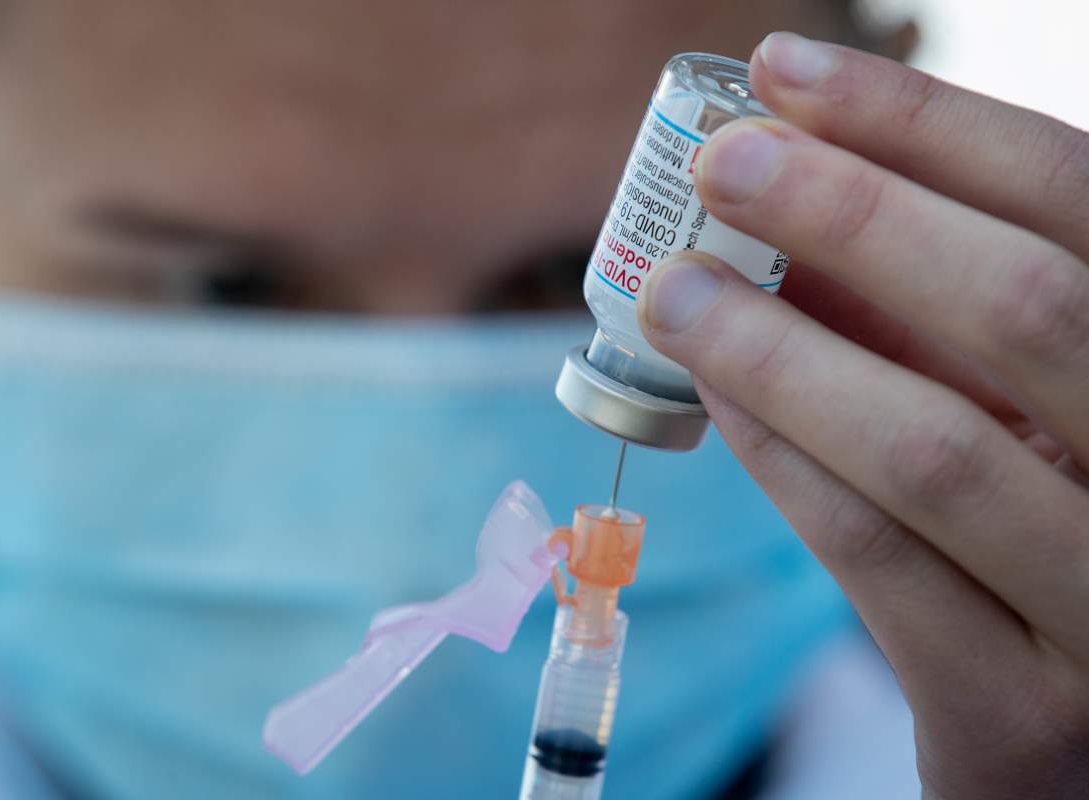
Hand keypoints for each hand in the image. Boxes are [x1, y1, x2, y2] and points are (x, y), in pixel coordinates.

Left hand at [637, 33, 1088, 798]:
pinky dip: (784, 462)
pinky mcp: (1021, 715)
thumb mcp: (1031, 408)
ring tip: (676, 285)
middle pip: (1025, 307)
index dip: (926, 126)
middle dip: (852, 214)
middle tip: (719, 159)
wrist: (1078, 745)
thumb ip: (942, 317)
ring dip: (779, 348)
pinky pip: (877, 560)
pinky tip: (718, 398)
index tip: (785, 73)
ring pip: (934, 447)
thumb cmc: (1049, 539)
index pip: (1080, 205)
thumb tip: (793, 206)